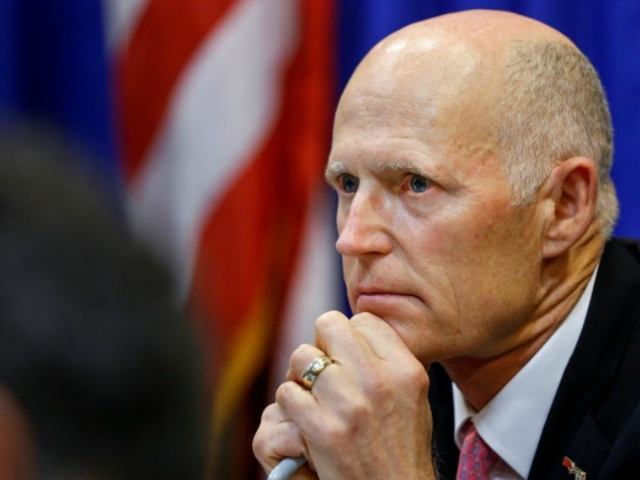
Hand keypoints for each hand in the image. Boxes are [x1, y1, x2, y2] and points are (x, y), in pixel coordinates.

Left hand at [253, 310, 435, 479]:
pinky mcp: (321, 429)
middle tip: (324, 369)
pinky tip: (305, 418)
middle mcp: (378, 380)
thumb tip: (353, 328)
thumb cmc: (401, 445)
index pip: (363, 320)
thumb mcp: (413, 394)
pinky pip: (287, 392)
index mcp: (404, 369)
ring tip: (312, 394)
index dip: (350, 337)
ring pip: (301, 356)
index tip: (349, 359)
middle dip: (321, 344)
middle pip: (328, 325)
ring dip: (301, 375)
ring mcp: (348, 404)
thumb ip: (387, 358)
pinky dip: (290, 404)